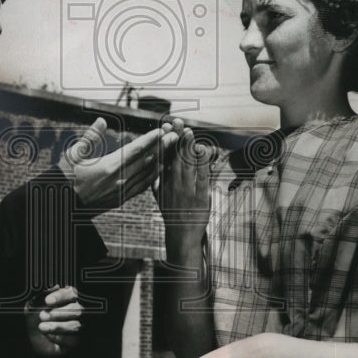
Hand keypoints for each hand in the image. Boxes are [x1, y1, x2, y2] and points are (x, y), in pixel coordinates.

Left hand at [26, 285, 82, 356]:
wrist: (30, 341)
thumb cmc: (34, 320)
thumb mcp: (33, 306)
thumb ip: (42, 295)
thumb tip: (54, 287)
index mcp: (66, 300)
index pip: (71, 294)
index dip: (60, 297)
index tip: (48, 301)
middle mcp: (75, 312)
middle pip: (77, 310)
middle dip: (58, 313)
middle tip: (42, 316)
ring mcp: (78, 327)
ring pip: (76, 326)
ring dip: (57, 326)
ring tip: (42, 327)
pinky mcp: (76, 342)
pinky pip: (74, 340)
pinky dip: (60, 338)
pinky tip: (49, 336)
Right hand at [58, 117, 177, 212]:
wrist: (64, 205)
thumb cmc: (67, 177)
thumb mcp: (74, 154)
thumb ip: (91, 137)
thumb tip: (102, 121)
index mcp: (108, 166)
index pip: (135, 150)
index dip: (151, 140)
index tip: (162, 130)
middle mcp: (119, 180)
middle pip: (146, 161)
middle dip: (162, 147)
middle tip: (176, 136)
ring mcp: (122, 191)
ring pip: (148, 174)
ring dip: (161, 160)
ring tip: (172, 149)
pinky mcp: (122, 199)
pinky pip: (143, 186)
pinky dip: (154, 175)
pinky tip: (160, 168)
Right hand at [154, 118, 211, 234]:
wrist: (182, 235)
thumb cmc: (172, 216)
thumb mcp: (160, 198)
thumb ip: (158, 183)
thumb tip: (154, 170)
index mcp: (163, 182)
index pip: (164, 158)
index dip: (165, 142)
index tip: (166, 128)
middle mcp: (173, 184)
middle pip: (174, 157)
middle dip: (176, 138)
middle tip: (177, 122)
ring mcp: (187, 189)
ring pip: (187, 164)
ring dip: (188, 146)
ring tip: (188, 131)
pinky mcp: (201, 195)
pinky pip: (202, 175)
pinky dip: (202, 162)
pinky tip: (203, 150)